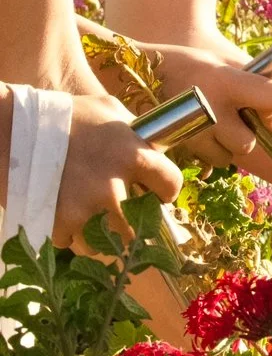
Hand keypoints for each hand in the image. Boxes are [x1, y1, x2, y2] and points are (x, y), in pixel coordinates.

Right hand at [53, 93, 182, 249]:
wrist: (12, 131)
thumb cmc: (64, 116)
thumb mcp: (108, 110)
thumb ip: (134, 131)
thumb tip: (155, 145)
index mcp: (132, 155)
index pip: (170, 184)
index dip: (165, 190)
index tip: (157, 192)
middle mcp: (113, 187)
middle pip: (141, 226)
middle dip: (134, 222)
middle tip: (124, 214)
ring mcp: (85, 210)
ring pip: (108, 243)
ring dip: (102, 235)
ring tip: (91, 217)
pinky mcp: (59, 226)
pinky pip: (74, 244)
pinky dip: (71, 236)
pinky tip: (65, 215)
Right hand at [145, 39, 271, 168]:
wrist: (137, 74)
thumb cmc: (193, 67)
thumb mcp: (228, 66)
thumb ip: (266, 81)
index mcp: (225, 80)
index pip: (271, 98)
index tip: (268, 104)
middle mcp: (209, 107)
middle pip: (250, 141)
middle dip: (249, 132)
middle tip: (237, 116)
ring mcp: (192, 130)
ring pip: (232, 154)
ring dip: (231, 143)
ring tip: (218, 122)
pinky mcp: (179, 145)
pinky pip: (213, 161)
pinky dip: (214, 151)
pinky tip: (204, 133)